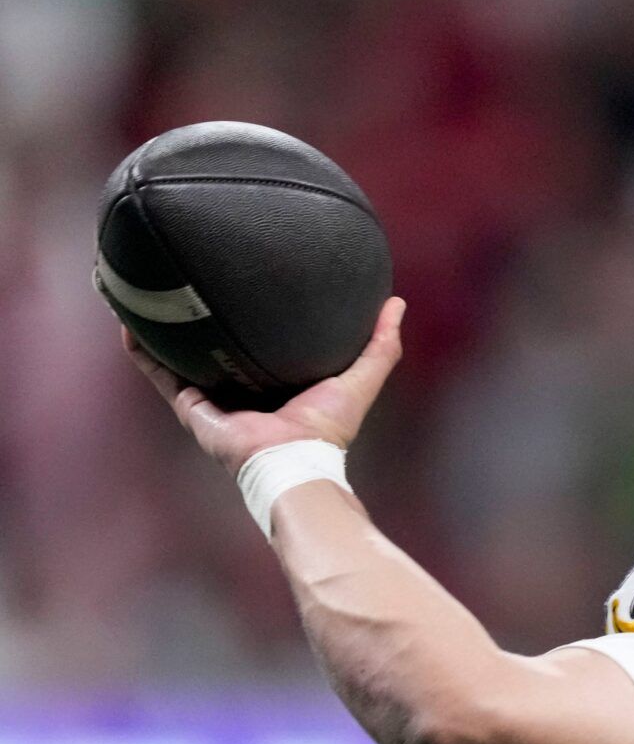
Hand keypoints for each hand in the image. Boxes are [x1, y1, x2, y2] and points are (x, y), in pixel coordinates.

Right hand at [127, 296, 405, 475]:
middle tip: (188, 281)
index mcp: (277, 382)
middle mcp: (243, 390)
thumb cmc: (328, 428)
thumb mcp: (360, 377)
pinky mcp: (192, 409)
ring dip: (162, 330)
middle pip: (216, 347)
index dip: (253, 316)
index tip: (243, 283)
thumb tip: (396, 303)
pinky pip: (161, 375)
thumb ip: (380, 344)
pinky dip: (144, 353)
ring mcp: (214, 400)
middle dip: (201, 320)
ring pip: (180, 357)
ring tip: (145, 295)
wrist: (294, 461)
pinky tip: (128, 325)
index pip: (261, 343)